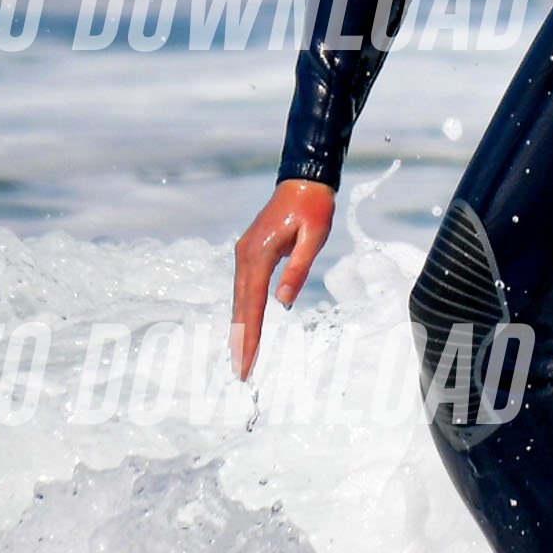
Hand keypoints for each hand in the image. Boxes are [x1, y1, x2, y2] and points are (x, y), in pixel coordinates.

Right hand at [232, 178, 336, 376]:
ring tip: (240, 357)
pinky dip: (242, 311)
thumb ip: (298, 269)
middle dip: (240, 340)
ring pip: (239, 299)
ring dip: (239, 328)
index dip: (249, 336)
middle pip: (240, 306)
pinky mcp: (249, 252)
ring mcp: (244, 253)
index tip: (246, 362)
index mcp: (259, 254)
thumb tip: (283, 301)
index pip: (252, 304)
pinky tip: (244, 327)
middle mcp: (245, 255)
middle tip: (241, 371)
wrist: (304, 181)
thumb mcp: (314, 238)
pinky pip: (243, 288)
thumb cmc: (313, 208)